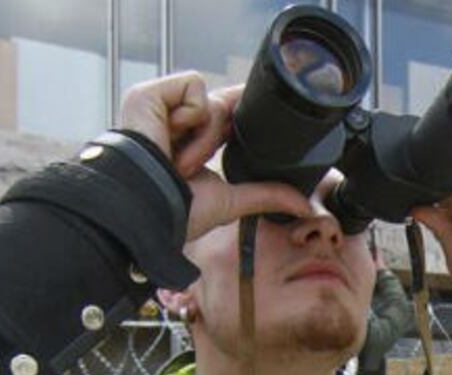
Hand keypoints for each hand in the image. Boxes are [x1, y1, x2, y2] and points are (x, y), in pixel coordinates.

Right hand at [118, 73, 312, 240]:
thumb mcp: (230, 201)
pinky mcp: (149, 94)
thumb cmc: (175, 211)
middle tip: (198, 165)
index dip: (244, 118)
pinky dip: (191, 115)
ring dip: (206, 137)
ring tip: (182, 163)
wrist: (146, 208)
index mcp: (194, 141)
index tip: (260, 126)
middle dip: (224, 134)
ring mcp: (163, 106)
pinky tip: (171, 138)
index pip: (227, 116)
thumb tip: (304, 206)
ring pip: (214, 102)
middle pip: (225, 107)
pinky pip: (193, 86)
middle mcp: (178, 121)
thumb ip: (266, 196)